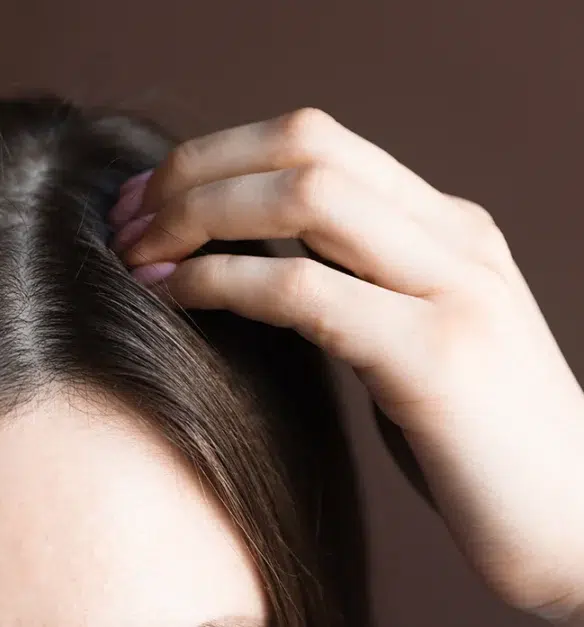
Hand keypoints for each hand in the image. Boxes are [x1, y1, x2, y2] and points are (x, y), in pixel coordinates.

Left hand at [109, 108, 583, 622]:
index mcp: (444, 226)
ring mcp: (453, 291)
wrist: (583, 526)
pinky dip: (224, 283)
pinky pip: (307, 292)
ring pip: (306, 197)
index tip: (148, 198)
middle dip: (196, 172)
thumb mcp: (408, 336)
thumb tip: (237, 258)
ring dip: (199, 216)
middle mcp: (453, 239)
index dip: (216, 155)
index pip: (315, 139)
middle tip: (126, 220)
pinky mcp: (437, 360)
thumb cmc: (473, 441)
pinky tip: (176, 298)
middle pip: (303, 145)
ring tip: (137, 253)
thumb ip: (348, 284)